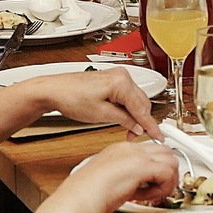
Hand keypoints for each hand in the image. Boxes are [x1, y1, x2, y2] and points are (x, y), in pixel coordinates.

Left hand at [29, 67, 161, 138]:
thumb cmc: (71, 98)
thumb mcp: (101, 115)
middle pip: (142, 103)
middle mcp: (122, 75)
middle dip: (141, 121)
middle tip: (137, 137)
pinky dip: (128, 108)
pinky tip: (125, 119)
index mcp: (121, 82)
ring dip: (135, 115)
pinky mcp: (112, 80)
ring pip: (136, 100)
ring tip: (129, 131)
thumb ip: (124, 120)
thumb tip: (138, 127)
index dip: (151, 125)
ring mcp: (117, 76)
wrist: (54, 90)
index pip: (142, 108)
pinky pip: (127, 96)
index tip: (158, 136)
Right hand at [63, 137, 180, 212]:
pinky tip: (148, 197)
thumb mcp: (109, 180)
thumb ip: (126, 179)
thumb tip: (137, 187)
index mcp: (120, 150)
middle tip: (161, 188)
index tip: (154, 182)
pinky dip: (162, 188)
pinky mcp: (142, 166)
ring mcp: (137, 156)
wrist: (82, 196)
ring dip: (167, 181)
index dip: (157, 168)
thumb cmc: (88, 193)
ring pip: (171, 161)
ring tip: (154, 194)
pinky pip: (167, 174)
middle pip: (165, 152)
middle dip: (168, 172)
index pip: (150, 151)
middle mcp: (130, 149)